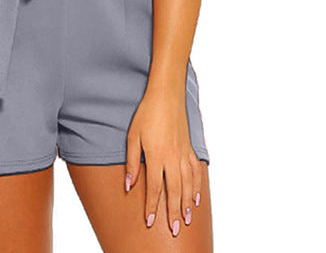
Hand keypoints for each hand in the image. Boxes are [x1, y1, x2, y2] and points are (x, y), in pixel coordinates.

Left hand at [124, 85, 203, 236]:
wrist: (167, 95)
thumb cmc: (147, 114)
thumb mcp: (133, 137)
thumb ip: (132, 163)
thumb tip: (129, 185)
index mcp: (156, 156)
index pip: (156, 188)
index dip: (153, 207)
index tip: (150, 222)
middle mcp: (172, 158)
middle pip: (175, 191)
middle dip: (173, 212)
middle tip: (175, 230)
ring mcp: (183, 153)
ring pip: (188, 184)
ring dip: (187, 204)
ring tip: (186, 219)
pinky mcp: (189, 148)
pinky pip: (195, 171)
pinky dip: (197, 186)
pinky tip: (195, 197)